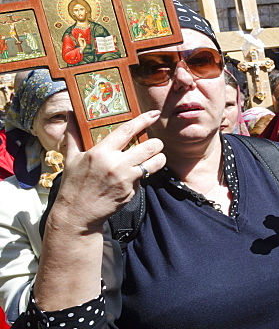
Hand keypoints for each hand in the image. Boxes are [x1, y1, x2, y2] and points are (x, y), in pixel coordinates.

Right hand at [49, 110, 164, 232]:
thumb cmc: (74, 184)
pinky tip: (133, 177)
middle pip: (150, 146)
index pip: (127, 130)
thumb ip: (73, 135)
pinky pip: (144, 178)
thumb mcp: (71, 158)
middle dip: (156, 143)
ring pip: (156, 162)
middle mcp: (116, 164)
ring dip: (158, 158)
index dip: (143, 120)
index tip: (154, 114)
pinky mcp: (132, 191)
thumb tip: (70, 114)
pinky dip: (142, 176)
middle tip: (154, 143)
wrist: (78, 214)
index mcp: (100, 153)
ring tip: (153, 157)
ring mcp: (126, 179)